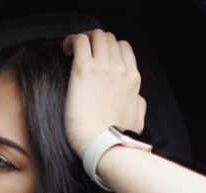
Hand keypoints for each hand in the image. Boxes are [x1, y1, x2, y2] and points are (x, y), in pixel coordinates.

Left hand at [62, 29, 146, 155]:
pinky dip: (71, 40)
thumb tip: (137, 98)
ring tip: (73, 49)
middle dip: (95, 41)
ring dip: (84, 38)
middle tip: (83, 52)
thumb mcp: (138, 120)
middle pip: (109, 38)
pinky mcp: (84, 70)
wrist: (102, 144)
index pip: (124, 48)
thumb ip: (139, 104)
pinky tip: (66, 49)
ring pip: (96, 35)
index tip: (98, 56)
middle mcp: (120, 69)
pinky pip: (79, 40)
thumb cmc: (115, 138)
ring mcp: (103, 67)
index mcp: (132, 79)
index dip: (110, 48)